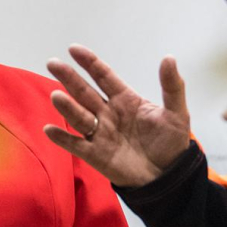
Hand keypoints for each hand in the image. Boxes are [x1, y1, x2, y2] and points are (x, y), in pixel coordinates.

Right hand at [45, 46, 190, 186]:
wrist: (168, 177)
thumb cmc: (171, 143)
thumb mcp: (176, 113)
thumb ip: (172, 87)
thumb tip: (169, 58)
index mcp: (125, 99)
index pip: (104, 76)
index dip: (90, 62)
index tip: (74, 49)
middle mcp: (108, 113)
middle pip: (84, 92)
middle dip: (69, 78)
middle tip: (53, 64)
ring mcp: (100, 133)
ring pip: (79, 116)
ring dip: (67, 106)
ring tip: (57, 96)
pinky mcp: (95, 155)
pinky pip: (75, 145)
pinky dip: (62, 138)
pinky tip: (50, 129)